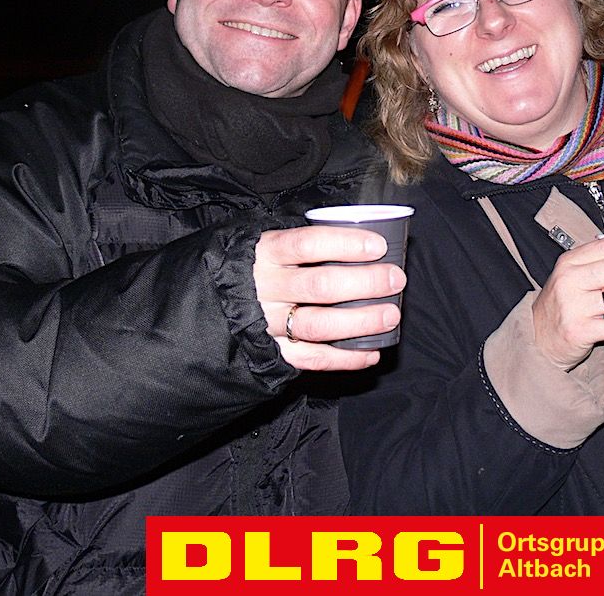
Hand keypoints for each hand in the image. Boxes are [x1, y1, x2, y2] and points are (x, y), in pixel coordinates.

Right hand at [255, 226, 405, 370]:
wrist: (208, 302)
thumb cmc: (257, 267)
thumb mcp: (270, 244)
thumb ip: (307, 245)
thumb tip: (367, 243)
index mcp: (266, 252)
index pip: (308, 244)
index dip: (346, 245)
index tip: (379, 246)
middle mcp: (265, 288)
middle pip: (320, 286)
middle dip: (366, 283)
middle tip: (395, 280)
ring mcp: (266, 323)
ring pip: (318, 325)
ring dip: (361, 322)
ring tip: (391, 315)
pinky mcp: (271, 352)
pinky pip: (312, 359)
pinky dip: (345, 358)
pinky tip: (371, 352)